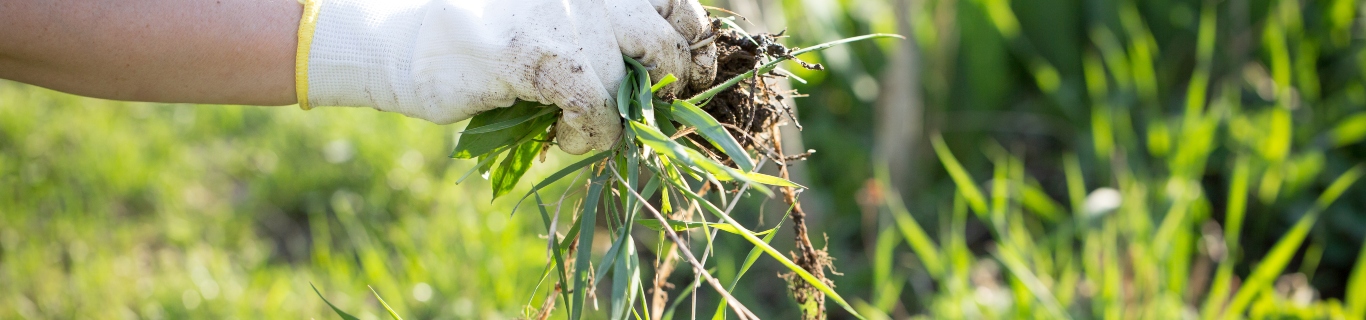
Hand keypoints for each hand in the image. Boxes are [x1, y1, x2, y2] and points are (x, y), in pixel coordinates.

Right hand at [300, 0, 717, 153]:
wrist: (401, 40)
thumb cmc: (474, 33)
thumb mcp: (551, 14)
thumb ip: (600, 24)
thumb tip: (666, 67)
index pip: (674, 0)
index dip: (691, 39)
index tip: (688, 71)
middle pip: (669, 41)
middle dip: (670, 85)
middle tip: (645, 111)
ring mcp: (571, 18)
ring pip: (635, 82)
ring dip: (619, 116)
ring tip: (581, 122)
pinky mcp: (546, 58)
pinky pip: (599, 110)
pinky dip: (589, 135)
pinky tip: (560, 133)